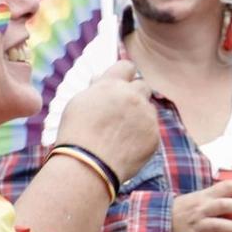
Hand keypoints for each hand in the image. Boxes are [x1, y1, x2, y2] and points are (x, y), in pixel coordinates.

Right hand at [55, 60, 160, 181]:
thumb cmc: (76, 135)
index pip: (127, 66)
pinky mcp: (154, 136)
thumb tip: (101, 77)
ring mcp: (146, 116)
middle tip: (122, 111)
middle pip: (142, 85)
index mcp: (112, 84)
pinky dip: (142, 136)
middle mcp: (132, 96)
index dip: (124, 75)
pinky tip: (126, 147)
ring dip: (140, 116)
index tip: (121, 84)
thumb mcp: (78, 103)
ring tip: (120, 134)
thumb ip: (95, 88)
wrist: (88, 165)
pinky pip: (152, 130)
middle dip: (135, 95)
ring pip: (149, 109)